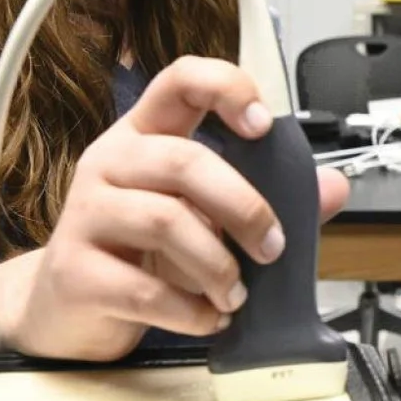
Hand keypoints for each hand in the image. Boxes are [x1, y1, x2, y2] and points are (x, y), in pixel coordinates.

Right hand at [0, 56, 292, 360]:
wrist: (67, 309)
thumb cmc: (138, 253)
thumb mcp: (199, 217)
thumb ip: (263, 198)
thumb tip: (333, 187)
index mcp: (142, 136)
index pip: (179, 81)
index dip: (225, 89)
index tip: (263, 125)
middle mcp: (109, 163)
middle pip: (184, 162)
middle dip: (244, 207)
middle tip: (272, 247)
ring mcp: (85, 215)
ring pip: (166, 222)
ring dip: (218, 266)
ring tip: (235, 294)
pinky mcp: (76, 271)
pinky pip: (146, 289)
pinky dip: (192, 311)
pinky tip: (209, 319)